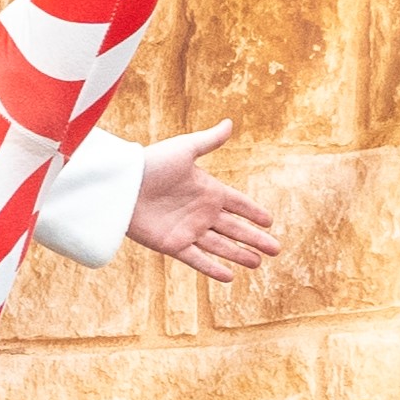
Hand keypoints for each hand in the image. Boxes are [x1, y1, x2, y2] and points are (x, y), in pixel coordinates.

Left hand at [127, 121, 280, 278]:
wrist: (122, 186)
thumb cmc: (152, 163)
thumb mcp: (184, 149)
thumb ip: (209, 140)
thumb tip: (230, 122)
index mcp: (208, 190)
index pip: (238, 204)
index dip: (254, 212)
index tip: (271, 221)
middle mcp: (201, 212)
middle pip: (236, 228)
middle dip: (255, 239)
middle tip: (276, 249)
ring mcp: (188, 230)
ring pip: (221, 246)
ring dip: (240, 255)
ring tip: (258, 263)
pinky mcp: (173, 245)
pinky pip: (198, 260)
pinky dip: (213, 269)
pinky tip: (230, 277)